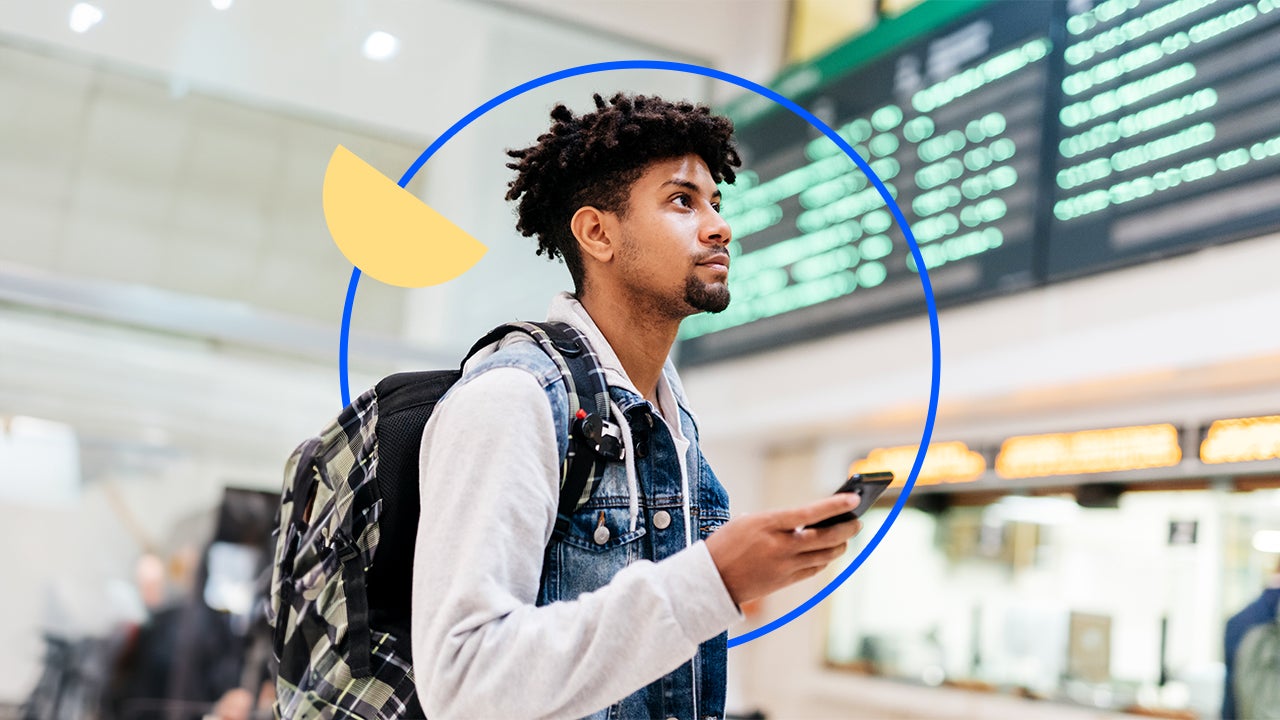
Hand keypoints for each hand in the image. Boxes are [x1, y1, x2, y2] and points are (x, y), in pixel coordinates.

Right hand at [704, 494, 863, 605]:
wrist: (709, 580)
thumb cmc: (724, 544)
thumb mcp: (746, 521)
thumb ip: (777, 521)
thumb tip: (808, 522)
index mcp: (768, 524)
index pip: (810, 513)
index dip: (835, 506)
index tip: (853, 499)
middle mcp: (780, 546)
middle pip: (825, 537)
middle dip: (846, 528)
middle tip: (857, 521)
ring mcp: (784, 566)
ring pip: (824, 556)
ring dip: (839, 545)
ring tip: (846, 537)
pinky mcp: (784, 582)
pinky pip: (814, 570)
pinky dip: (824, 560)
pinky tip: (829, 553)